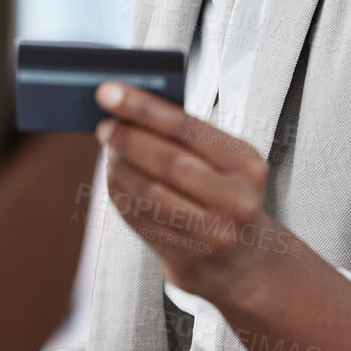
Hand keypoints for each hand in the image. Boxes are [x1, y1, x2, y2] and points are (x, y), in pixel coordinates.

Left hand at [94, 80, 297, 302]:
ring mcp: (212, 232)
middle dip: (127, 139)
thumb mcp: (224, 160)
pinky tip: (116, 179)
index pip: (187, 128)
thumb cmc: (225, 195)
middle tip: (105, 126)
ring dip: (119, 167)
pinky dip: (120, 193)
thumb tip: (129, 105)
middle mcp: (234, 200)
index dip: (143, 108)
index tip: (109, 92)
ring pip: (149, 192)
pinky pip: (141, 218)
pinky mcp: (187, 254)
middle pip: (168, 162)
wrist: (240, 259)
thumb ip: (184, 134)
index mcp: (245, 165)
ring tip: (110, 152)